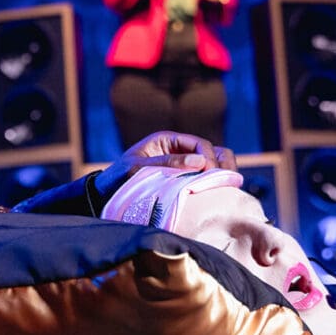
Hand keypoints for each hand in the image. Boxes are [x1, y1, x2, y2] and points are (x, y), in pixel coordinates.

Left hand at [92, 131, 235, 200]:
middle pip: (213, 151)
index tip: (209, 173)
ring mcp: (184, 165)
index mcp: (167, 140)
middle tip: (227, 180)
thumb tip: (200, 162)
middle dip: (222, 163)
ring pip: (215, 164)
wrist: (107, 193)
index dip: (208, 157)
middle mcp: (179, 150)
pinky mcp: (185, 180)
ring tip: (228, 186)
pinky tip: (220, 194)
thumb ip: (167, 163)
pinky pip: (207, 179)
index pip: (198, 144)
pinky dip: (216, 184)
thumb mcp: (138, 168)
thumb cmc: (118, 177)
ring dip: (223, 173)